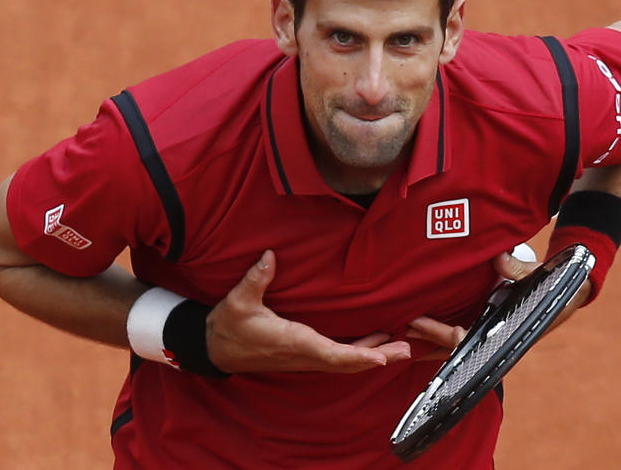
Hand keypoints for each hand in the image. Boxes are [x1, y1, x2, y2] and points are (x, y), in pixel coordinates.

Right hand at [206, 250, 410, 372]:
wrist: (215, 349)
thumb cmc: (229, 327)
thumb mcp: (238, 300)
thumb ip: (256, 278)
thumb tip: (270, 256)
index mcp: (293, 342)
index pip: (330, 354)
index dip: (357, 356)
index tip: (380, 358)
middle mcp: (303, 355)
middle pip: (347, 363)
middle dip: (378, 357)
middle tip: (405, 349)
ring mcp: (305, 358)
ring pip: (345, 363)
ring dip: (373, 356)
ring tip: (400, 347)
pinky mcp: (305, 356)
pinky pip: (337, 359)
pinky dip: (359, 354)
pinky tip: (375, 345)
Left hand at [406, 247, 543, 359]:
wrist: (568, 295)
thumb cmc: (555, 288)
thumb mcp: (539, 276)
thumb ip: (518, 270)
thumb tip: (499, 259)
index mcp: (503, 332)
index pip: (464, 340)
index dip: (441, 334)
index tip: (419, 322)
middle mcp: (492, 339)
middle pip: (451, 348)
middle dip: (425, 338)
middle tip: (399, 327)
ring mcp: (487, 336)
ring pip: (452, 347)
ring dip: (428, 341)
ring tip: (401, 333)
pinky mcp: (486, 328)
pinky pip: (458, 335)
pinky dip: (440, 334)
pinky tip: (421, 329)